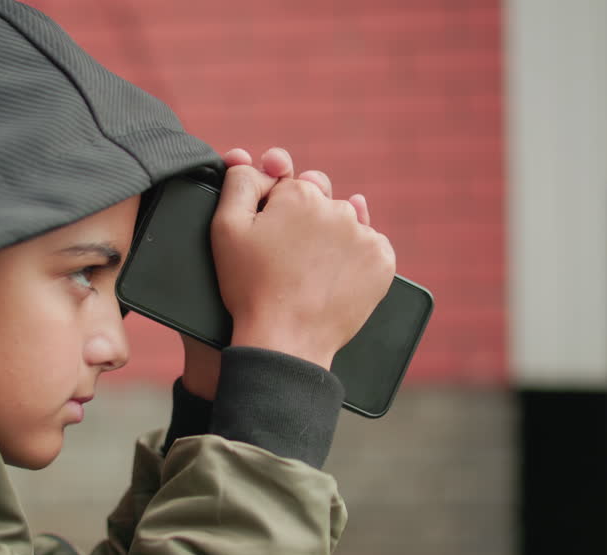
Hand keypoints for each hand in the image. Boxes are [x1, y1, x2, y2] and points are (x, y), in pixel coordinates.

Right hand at [179, 147, 358, 396]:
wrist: (284, 340)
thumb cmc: (249, 286)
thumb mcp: (224, 228)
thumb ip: (238, 181)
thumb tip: (262, 163)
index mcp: (300, 193)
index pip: (290, 184)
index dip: (275, 208)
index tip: (269, 236)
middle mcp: (338, 207)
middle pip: (322, 198)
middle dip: (306, 216)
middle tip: (288, 254)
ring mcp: (364, 235)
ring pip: (347, 223)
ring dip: (332, 237)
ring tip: (310, 270)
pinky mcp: (382, 263)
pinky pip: (371, 248)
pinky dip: (356, 259)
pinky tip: (333, 277)